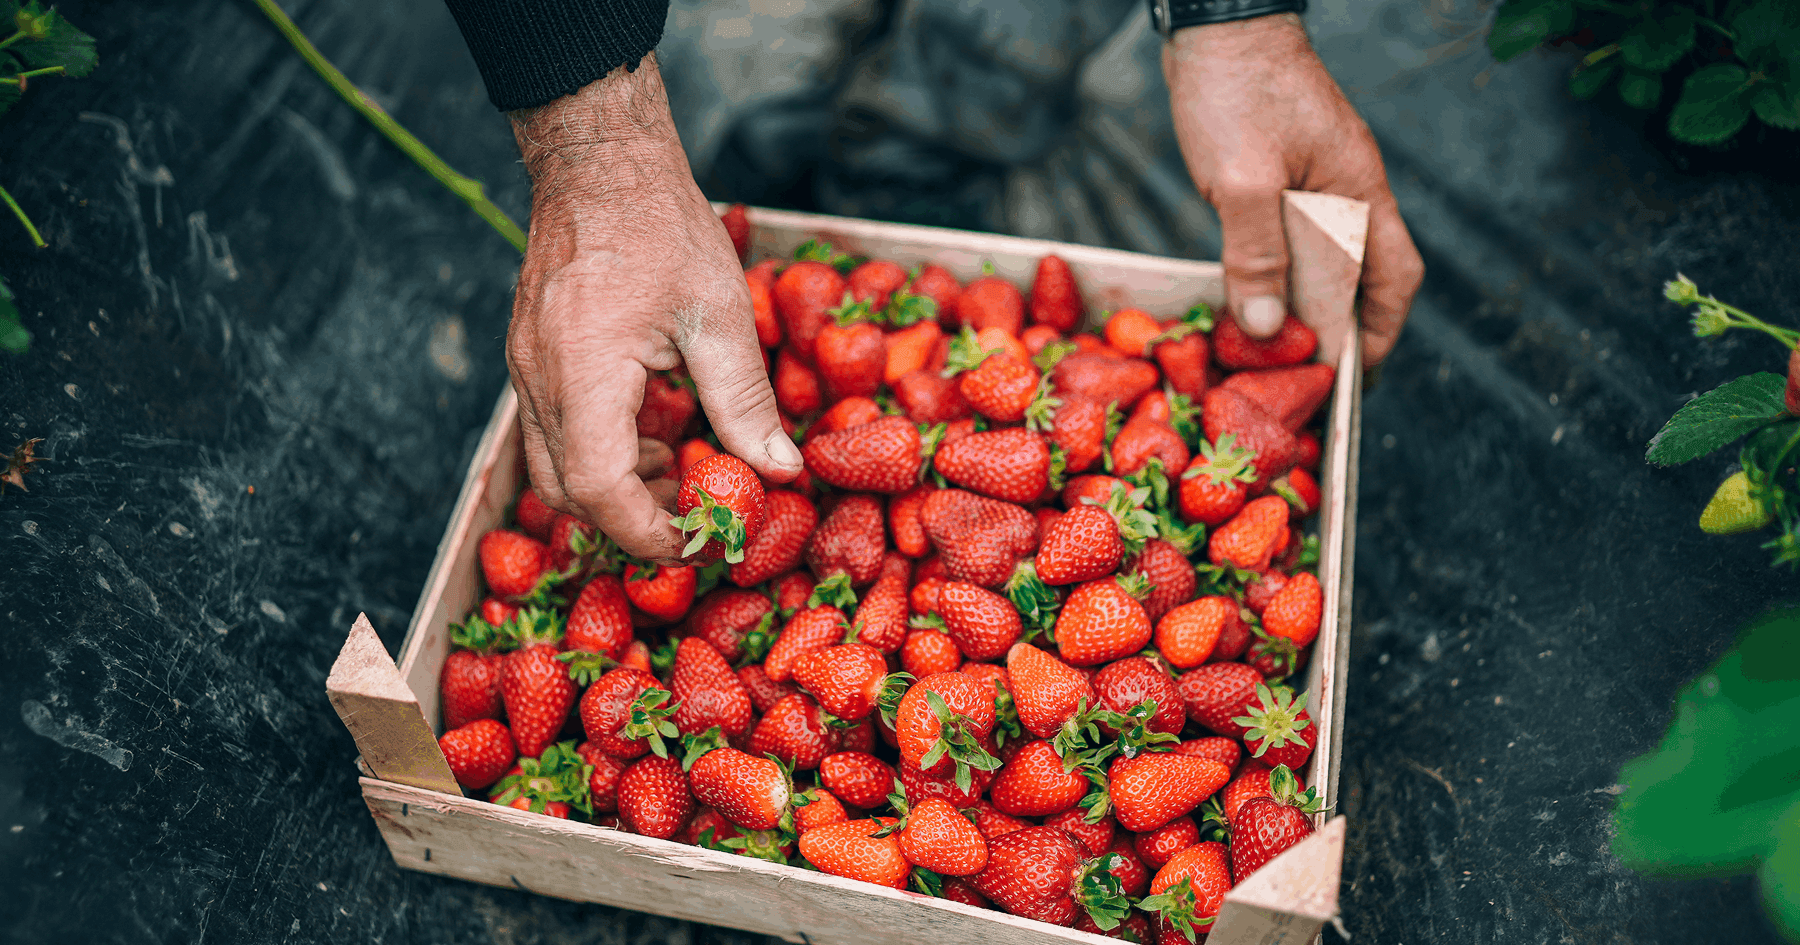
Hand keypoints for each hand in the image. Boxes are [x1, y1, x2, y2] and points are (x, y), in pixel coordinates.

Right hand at [505, 56, 800, 562]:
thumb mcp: (719, 314)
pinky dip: (599, 454)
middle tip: (695, 516)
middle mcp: (539, 380)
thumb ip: (745, 400)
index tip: (698, 540)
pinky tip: (650, 433)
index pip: (599, 489)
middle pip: (567, 493)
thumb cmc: (660, 226)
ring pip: (553, 469)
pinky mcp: (528, 360)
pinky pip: (552, 434)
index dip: (647, 531)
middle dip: (631, 520)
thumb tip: (778, 469)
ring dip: (614, 490)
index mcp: (584, 371)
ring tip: (679, 472)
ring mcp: (524, 371)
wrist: (599, 163)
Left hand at [1163, 14, 1422, 364]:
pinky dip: (1278, 274)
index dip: (1378, 334)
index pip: (1394, 278)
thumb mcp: (1242, 180)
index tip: (1351, 380)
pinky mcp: (1282, 174)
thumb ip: (1256, 254)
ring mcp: (1317, 181)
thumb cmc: (1236, 89)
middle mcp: (1348, 191)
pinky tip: (1252, 298)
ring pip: (1324, 260)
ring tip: (1277, 354)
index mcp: (1359, 192)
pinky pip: (1291, 239)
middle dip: (1341, 331)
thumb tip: (1267, 327)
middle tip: (1309, 382)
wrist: (1217, 24)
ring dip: (1306, 305)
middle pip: (1363, 277)